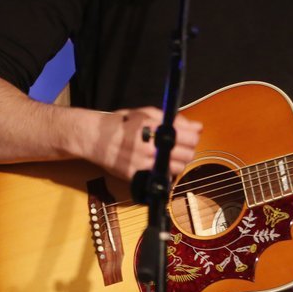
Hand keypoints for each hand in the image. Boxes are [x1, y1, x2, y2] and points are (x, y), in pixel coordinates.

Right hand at [84, 107, 201, 180]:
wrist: (94, 138)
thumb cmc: (121, 123)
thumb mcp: (145, 113)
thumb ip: (172, 119)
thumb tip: (198, 127)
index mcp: (152, 127)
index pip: (188, 137)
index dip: (193, 137)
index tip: (191, 136)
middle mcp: (148, 146)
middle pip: (186, 154)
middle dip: (188, 150)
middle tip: (181, 146)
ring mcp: (142, 163)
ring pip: (177, 168)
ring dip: (178, 162)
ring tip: (169, 155)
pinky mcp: (136, 176)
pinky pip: (162, 178)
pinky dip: (165, 172)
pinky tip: (159, 164)